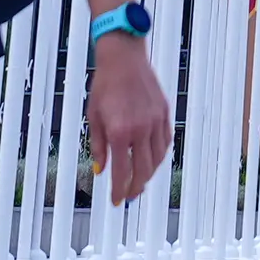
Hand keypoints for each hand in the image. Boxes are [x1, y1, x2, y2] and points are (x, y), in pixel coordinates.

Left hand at [90, 33, 171, 201]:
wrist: (123, 58)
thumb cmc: (105, 85)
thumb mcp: (94, 117)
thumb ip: (98, 146)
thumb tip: (101, 170)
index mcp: (120, 132)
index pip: (122, 172)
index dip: (119, 190)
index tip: (116, 201)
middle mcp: (140, 129)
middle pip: (143, 170)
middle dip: (136, 188)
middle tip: (129, 196)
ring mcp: (155, 121)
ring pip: (157, 159)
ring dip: (149, 174)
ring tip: (140, 181)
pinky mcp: (164, 113)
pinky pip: (165, 142)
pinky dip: (160, 156)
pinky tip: (152, 160)